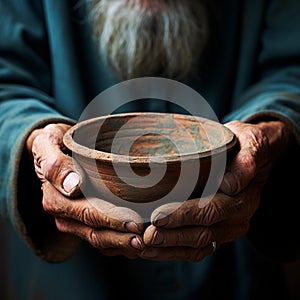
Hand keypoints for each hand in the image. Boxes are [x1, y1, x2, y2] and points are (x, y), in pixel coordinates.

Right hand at [27, 123, 144, 257]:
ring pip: (99, 240)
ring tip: (146, 243)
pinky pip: (100, 239)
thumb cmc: (55, 143)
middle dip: (122, 238)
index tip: (136, 223)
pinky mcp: (82, 222)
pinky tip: (136, 241)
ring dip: (122, 244)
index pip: (88, 214)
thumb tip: (73, 186)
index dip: (113, 221)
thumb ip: (55, 164)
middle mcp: (63, 215)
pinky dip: (118, 243)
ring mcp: (73, 221)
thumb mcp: (48, 145)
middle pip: (96, 233)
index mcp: (56, 199)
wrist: (55, 148)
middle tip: (147, 239)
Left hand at [140, 120, 291, 260]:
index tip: (158, 217)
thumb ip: (244, 165)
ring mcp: (225, 228)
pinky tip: (154, 250)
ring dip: (169, 249)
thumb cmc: (246, 146)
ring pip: (197, 246)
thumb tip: (229, 185)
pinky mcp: (216, 230)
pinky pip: (196, 248)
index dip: (183, 216)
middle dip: (171, 237)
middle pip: (201, 234)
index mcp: (243, 200)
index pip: (210, 212)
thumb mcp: (251, 146)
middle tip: (146, 237)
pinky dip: (174, 251)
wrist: (253, 154)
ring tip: (144, 248)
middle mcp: (235, 219)